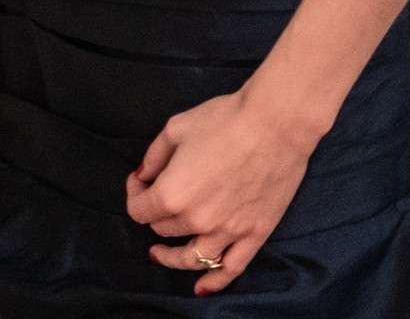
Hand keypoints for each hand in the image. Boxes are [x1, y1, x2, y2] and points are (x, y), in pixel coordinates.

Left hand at [124, 85, 318, 294]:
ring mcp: (228, 231)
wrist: (275, 125)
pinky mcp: (255, 234)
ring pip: (190, 257)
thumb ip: (153, 158)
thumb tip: (143, 176)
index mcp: (172, 194)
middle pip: (163, 229)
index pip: (139, 209)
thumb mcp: (174, 130)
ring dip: (172, 257)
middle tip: (158, 194)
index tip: (141, 179)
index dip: (135, 193)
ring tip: (160, 254)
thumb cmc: (223, 121)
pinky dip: (213, 282)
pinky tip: (200, 288)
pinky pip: (231, 269)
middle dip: (155, 213)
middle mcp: (197, 219)